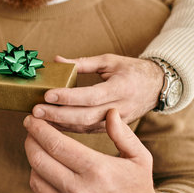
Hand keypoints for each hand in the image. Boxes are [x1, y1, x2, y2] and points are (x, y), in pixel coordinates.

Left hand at [23, 110, 172, 192]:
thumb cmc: (139, 190)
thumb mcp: (140, 159)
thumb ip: (123, 134)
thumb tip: (110, 112)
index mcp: (97, 170)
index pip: (56, 144)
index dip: (38, 128)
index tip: (32, 119)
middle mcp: (79, 191)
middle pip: (38, 159)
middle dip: (30, 139)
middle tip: (30, 129)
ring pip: (35, 178)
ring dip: (33, 160)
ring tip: (39, 148)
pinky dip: (38, 181)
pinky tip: (45, 171)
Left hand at [32, 54, 163, 132]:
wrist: (158, 88)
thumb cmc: (132, 71)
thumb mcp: (110, 61)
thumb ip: (83, 63)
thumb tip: (57, 60)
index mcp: (122, 88)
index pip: (91, 96)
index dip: (68, 97)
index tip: (47, 95)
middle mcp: (120, 108)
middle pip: (85, 116)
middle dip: (58, 114)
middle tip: (35, 111)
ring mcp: (118, 122)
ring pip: (85, 128)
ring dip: (60, 125)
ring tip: (38, 120)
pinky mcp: (113, 129)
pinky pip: (88, 132)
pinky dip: (69, 130)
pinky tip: (52, 126)